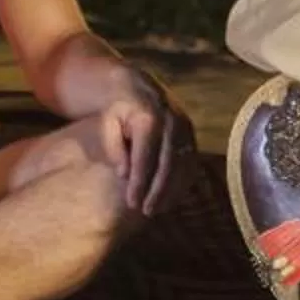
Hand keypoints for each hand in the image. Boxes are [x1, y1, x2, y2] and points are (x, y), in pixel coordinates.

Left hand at [96, 72, 194, 215]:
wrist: (137, 88)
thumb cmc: (117, 111)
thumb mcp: (107, 124)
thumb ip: (113, 148)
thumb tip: (124, 173)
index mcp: (149, 118)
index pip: (145, 158)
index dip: (139, 182)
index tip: (132, 203)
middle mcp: (171, 121)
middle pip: (167, 164)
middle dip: (158, 191)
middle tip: (147, 211)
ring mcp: (185, 127)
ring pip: (183, 165)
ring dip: (172, 190)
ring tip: (158, 209)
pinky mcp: (192, 134)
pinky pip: (191, 162)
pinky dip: (183, 182)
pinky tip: (171, 198)